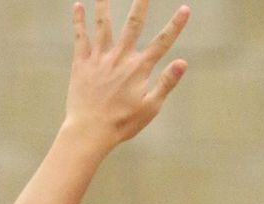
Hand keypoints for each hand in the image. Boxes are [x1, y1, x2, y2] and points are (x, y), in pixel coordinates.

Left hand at [65, 0, 189, 149]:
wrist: (89, 130)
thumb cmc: (123, 123)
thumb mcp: (151, 107)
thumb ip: (166, 82)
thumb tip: (183, 62)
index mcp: (139, 69)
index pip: (162, 42)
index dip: (176, 25)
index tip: (185, 9)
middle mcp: (120, 58)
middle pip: (133, 24)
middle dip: (141, 4)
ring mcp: (99, 58)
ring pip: (103, 24)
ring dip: (105, 4)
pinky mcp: (81, 62)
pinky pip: (80, 36)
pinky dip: (79, 20)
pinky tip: (78, 5)